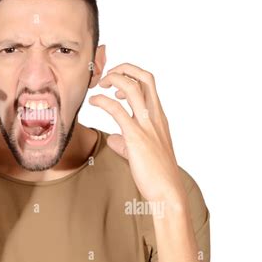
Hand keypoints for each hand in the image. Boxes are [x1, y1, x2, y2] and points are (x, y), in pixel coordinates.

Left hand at [89, 63, 183, 203]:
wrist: (167, 192)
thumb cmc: (157, 174)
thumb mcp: (141, 153)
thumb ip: (126, 143)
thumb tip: (113, 139)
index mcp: (159, 117)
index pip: (150, 84)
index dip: (132, 75)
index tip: (116, 84)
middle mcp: (155, 117)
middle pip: (144, 78)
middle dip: (124, 69)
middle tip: (107, 77)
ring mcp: (147, 125)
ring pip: (132, 88)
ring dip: (113, 79)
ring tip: (99, 85)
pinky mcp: (135, 137)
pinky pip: (117, 110)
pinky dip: (102, 101)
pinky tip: (94, 101)